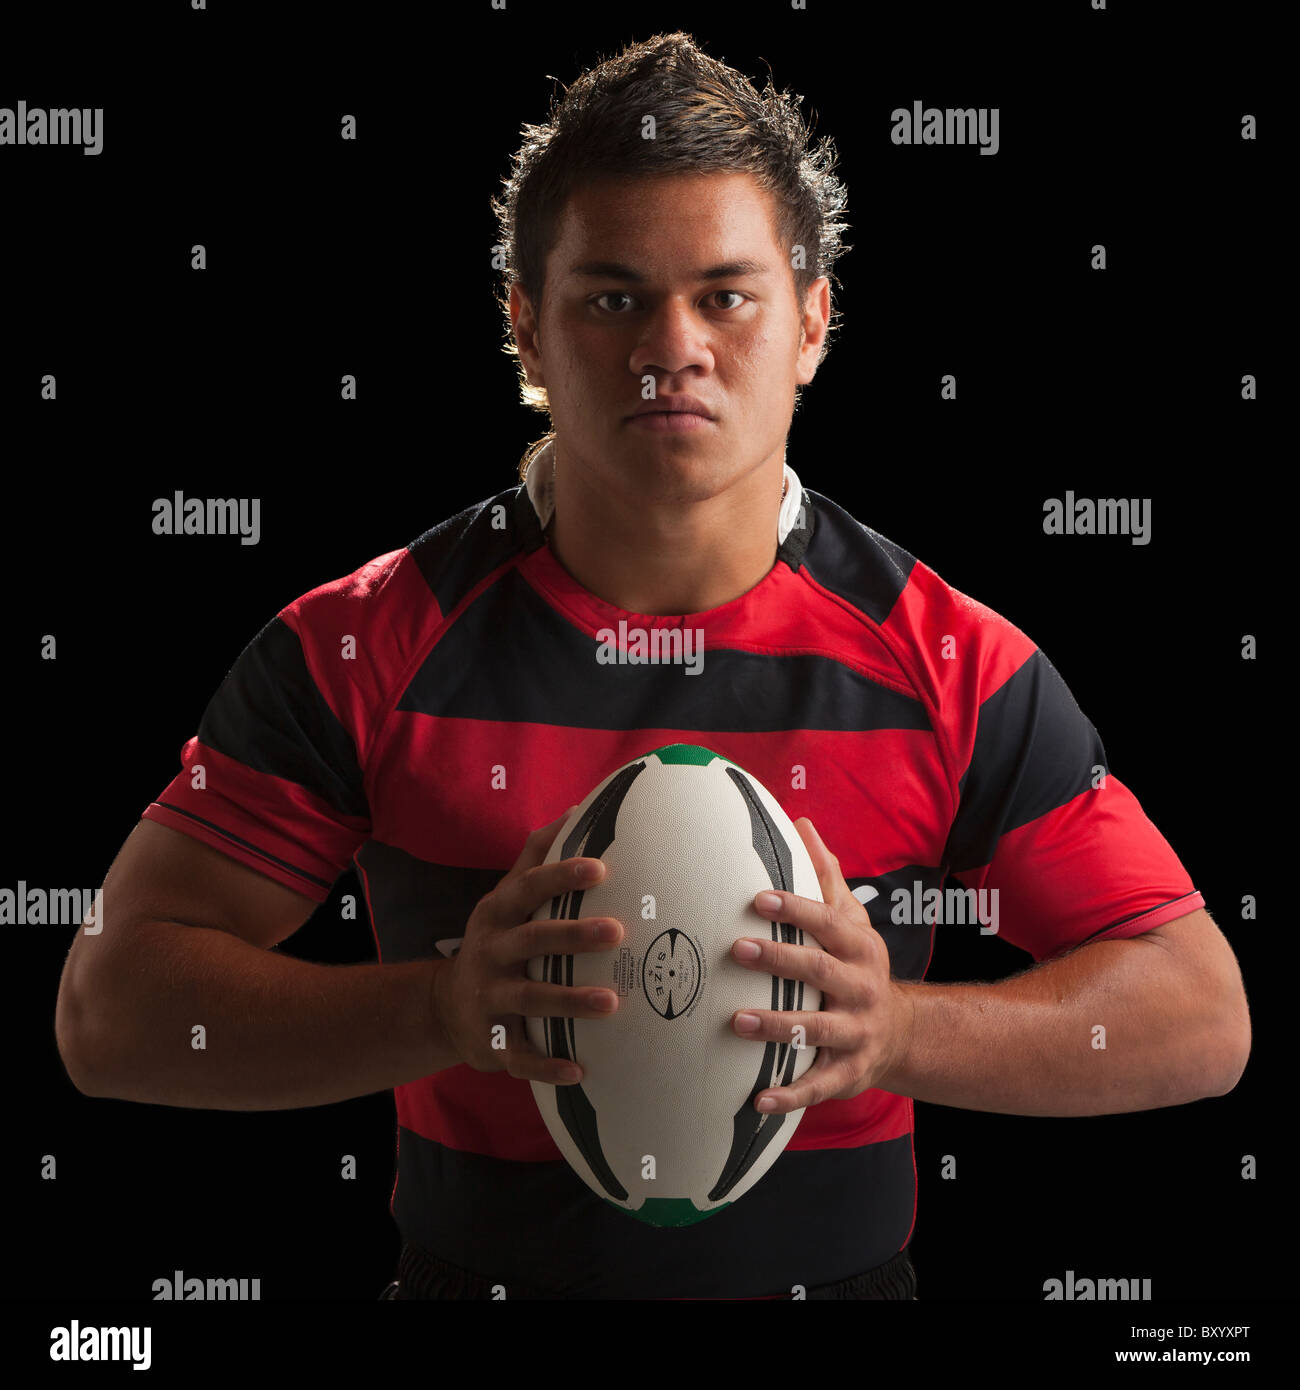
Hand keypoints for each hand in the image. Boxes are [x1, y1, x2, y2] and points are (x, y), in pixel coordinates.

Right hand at [433, 808, 622, 1084]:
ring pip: (529, 999)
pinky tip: (579, 1069)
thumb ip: (537, 856)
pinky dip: (546, 1064)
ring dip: (569, 1002)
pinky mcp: (491, 1042)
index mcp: (498, 914)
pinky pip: (519, 1056)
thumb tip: (578, 810)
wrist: (446, 1006)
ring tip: (612, 1002)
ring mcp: (489, 999)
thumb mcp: (506, 897)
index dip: (560, 876)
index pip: (528, 888)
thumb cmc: (498, 939)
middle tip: (616, 932)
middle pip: (531, 941)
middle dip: (572, 936)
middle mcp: (490, 953)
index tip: (599, 868)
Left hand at [729, 818, 913, 1112]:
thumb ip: (825, 875)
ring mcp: (856, 1033)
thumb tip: (801, 822)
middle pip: (819, 971)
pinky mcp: (847, 1074)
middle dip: (778, 960)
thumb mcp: (850, 919)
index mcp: (859, 947)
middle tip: (736, 949)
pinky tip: (756, 1100)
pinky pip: (817, 1086)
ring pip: (816, 1029)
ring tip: (734, 1021)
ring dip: (776, 1026)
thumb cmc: (857, 964)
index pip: (827, 923)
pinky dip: (788, 1095)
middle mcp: (861, 988)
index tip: (757, 898)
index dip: (795, 909)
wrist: (900, 1033)